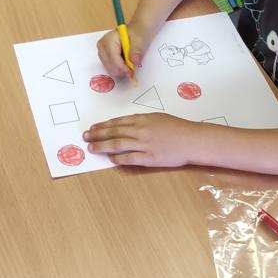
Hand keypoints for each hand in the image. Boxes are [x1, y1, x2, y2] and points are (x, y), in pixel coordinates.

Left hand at [83, 113, 202, 166]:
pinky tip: (110, 159)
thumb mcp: (158, 118)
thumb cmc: (177, 127)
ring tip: (92, 148)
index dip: (103, 125)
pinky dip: (118, 159)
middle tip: (86, 136)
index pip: (117, 122)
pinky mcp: (149, 159)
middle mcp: (140, 131)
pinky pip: (129, 158)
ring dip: (102, 146)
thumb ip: (142, 120)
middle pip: (113, 132)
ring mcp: (144, 145)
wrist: (191, 140)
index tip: (93, 127)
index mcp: (142, 119)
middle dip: (97, 134)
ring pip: (117, 145)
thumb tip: (127, 124)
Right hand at [96, 24, 146, 78]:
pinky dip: (119, 70)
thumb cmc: (137, 33)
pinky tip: (125, 65)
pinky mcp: (105, 58)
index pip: (112, 58)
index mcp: (109, 39)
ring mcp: (102, 52)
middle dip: (121, 70)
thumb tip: (135, 62)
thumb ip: (136, 51)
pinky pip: (111, 68)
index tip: (131, 72)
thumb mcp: (140, 40)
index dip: (122, 67)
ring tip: (130, 66)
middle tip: (132, 71)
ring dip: (120, 71)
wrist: (137, 31)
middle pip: (109, 65)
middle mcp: (102, 46)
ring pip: (109, 69)